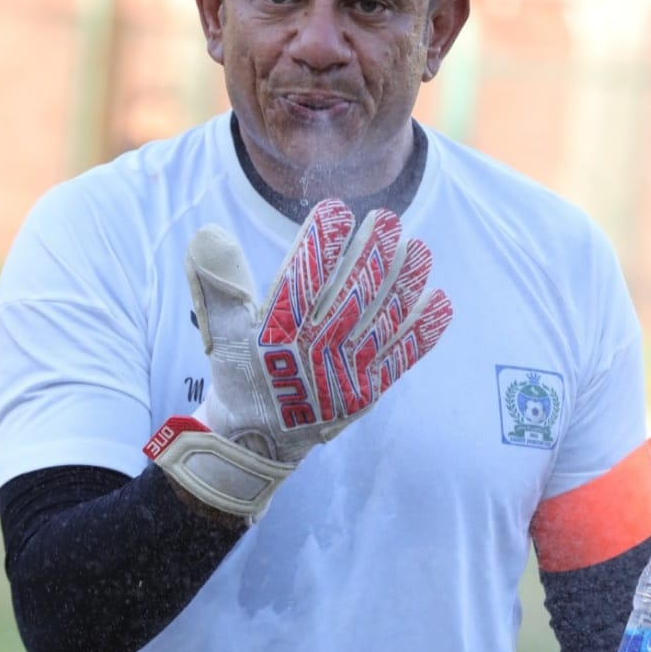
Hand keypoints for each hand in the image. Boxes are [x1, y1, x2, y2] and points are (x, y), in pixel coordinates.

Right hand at [145, 199, 452, 518]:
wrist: (256, 441)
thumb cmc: (241, 374)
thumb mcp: (219, 330)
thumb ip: (218, 282)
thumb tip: (210, 232)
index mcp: (275, 335)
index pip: (301, 280)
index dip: (320, 244)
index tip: (335, 210)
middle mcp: (313, 353)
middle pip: (350, 295)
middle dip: (372, 254)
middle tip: (388, 218)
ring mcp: (344, 375)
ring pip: (380, 321)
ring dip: (404, 284)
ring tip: (419, 248)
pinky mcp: (366, 393)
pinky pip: (400, 358)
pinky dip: (422, 332)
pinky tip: (440, 301)